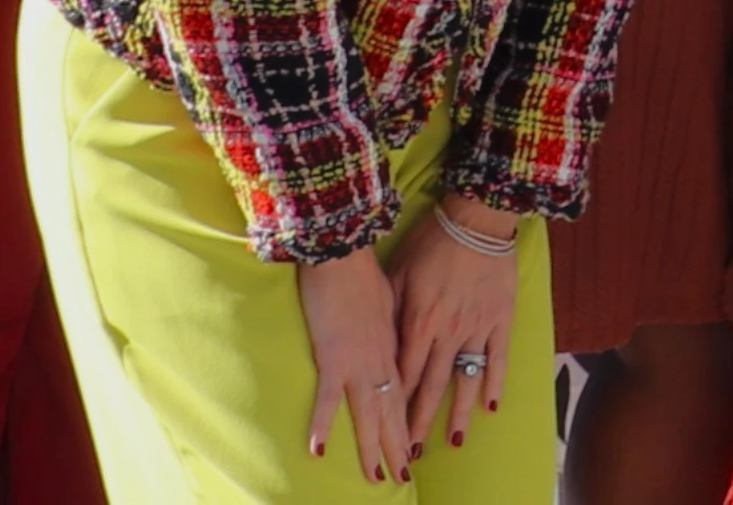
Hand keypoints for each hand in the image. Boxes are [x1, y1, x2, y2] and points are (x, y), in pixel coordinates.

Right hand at [296, 248, 413, 482]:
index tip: (414, 447)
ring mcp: (359, 362)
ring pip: (369, 414)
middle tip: (403, 477)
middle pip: (391, 412)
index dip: (408, 423)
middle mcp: (381, 361)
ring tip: (377, 477)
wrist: (346, 256)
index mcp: (394, 348)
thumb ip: (392, 325)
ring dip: (372, 447)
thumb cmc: (365, 273)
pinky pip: (328, 398)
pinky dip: (323, 424)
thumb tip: (391, 340)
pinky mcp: (333, 357)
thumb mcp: (390, 300)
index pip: (404, 395)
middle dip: (397, 447)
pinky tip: (319, 450)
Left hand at [385, 203, 519, 453]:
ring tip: (455, 440)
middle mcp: (446, 332)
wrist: (477, 218)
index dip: (394, 403)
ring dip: (459, 412)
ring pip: (465, 379)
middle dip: (420, 421)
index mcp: (418, 321)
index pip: (402, 373)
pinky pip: (499, 357)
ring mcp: (476, 327)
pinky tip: (493, 406)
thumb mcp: (398, 272)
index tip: (386, 428)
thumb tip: (381, 341)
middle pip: (430, 385)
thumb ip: (391, 310)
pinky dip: (496, 382)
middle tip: (414, 451)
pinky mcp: (501, 318)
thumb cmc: (431, 240)